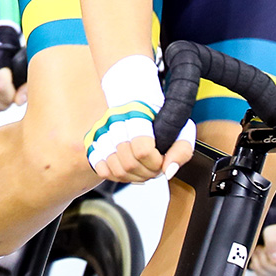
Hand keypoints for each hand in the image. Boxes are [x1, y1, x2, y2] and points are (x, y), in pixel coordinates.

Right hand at [86, 54, 192, 183]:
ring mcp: (101, 132)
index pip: (142, 150)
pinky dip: (116, 175)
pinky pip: (102, 169)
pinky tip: (128, 169)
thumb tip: (168, 172)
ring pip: (116, 170)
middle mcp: (115, 122)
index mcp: (138, 114)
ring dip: (134, 177)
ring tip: (143, 168)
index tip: (161, 157)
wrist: (135, 98)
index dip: (156, 161)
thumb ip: (180, 151)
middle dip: (147, 172)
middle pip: (129, 164)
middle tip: (154, 166)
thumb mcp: (180, 129)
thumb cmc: (159, 116)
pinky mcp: (94, 142)